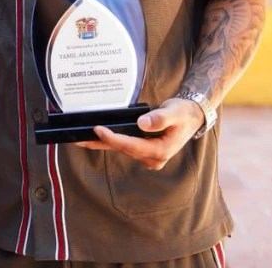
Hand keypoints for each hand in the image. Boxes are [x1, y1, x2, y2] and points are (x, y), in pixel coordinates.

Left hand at [73, 97, 203, 169]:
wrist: (192, 116)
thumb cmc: (184, 113)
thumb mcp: (175, 113)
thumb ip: (160, 118)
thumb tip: (142, 123)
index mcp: (161, 151)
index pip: (131, 145)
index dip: (113, 138)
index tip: (99, 129)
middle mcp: (153, 158)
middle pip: (123, 149)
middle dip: (101, 143)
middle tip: (79, 139)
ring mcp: (149, 157)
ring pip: (122, 149)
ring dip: (103, 144)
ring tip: (81, 139)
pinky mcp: (144, 151)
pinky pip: (125, 147)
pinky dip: (111, 142)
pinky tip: (97, 139)